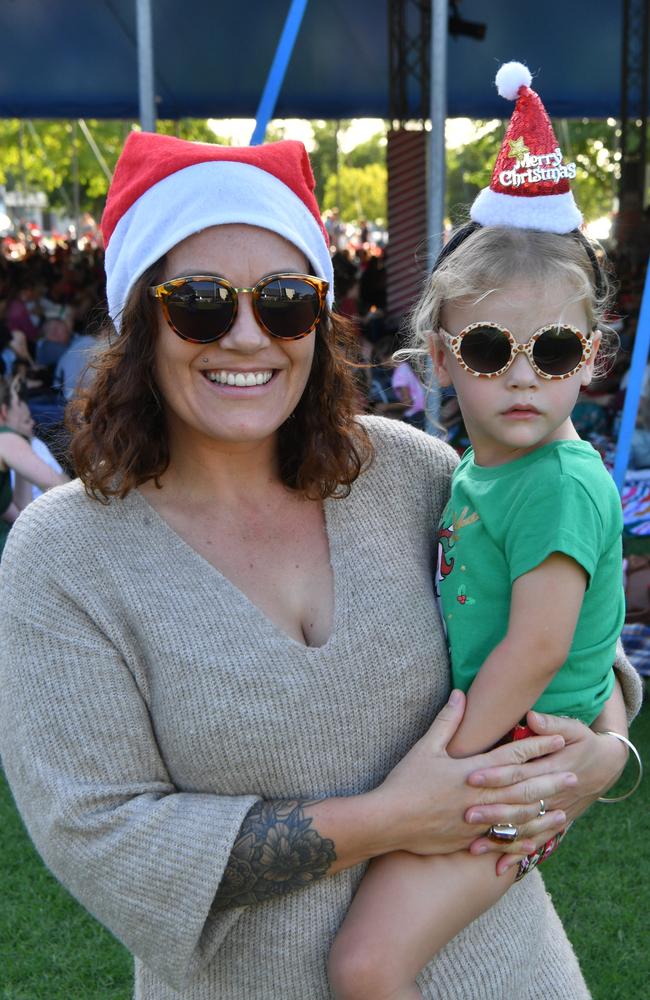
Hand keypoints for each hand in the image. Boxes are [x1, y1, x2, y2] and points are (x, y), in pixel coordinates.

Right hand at [372, 692, 573, 857]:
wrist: (389, 820)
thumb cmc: (406, 781)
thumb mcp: (426, 747)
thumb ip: (447, 721)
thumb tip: (460, 695)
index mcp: (472, 771)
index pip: (511, 756)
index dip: (536, 747)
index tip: (558, 740)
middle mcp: (480, 796)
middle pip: (523, 788)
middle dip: (550, 780)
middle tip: (574, 775)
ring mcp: (477, 821)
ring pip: (518, 818)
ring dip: (543, 813)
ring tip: (564, 809)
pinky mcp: (470, 840)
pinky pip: (503, 842)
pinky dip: (522, 841)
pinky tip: (537, 842)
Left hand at [464, 709, 627, 872]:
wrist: (607, 767)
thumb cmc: (584, 743)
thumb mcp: (574, 728)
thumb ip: (551, 723)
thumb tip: (531, 716)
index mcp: (552, 767)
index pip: (520, 771)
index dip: (497, 774)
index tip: (472, 776)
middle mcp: (553, 795)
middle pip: (518, 804)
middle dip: (493, 811)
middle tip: (466, 814)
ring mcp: (554, 813)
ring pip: (525, 829)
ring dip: (500, 839)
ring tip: (474, 847)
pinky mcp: (554, 825)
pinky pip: (534, 843)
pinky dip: (517, 856)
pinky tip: (498, 869)